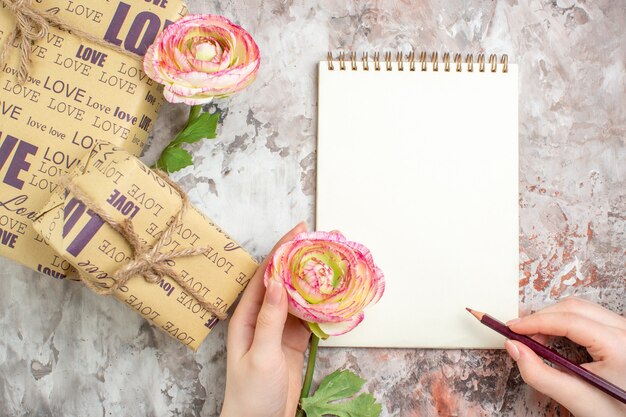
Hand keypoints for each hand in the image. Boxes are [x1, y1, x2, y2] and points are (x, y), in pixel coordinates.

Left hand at [221, 222, 311, 416]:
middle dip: (300, 259)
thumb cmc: (250, 394)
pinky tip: (332, 295)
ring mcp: (278, 330)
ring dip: (312, 280)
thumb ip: (270, 319)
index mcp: (247, 316)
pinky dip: (319, 306)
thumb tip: (278, 281)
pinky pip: (307, 318)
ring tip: (330, 261)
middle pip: (283, 281)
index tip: (298, 231)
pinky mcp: (291, 342)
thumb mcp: (260, 354)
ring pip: (297, 297)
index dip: (282, 250)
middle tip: (320, 241)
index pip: (266, 275)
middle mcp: (261, 318)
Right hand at [505, 297, 625, 416]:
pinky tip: (554, 336)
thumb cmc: (617, 413)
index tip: (513, 328)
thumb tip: (514, 348)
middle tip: (520, 333)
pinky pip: (589, 315)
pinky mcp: (621, 334)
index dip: (535, 322)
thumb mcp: (575, 398)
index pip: (568, 321)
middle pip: (573, 308)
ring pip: (581, 308)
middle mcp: (625, 331)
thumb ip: (539, 374)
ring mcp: (625, 330)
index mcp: (619, 345)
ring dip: (553, 318)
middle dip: (541, 318)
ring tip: (535, 337)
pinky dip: (566, 321)